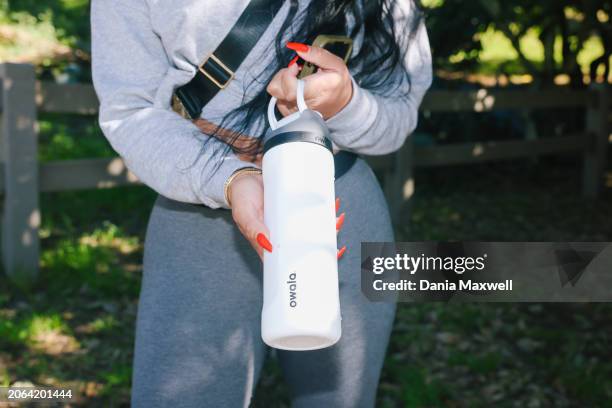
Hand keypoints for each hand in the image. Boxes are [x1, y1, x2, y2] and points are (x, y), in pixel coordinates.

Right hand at [228, 172, 347, 260]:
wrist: (242, 176)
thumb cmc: (241, 199)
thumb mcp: (245, 215)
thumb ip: (253, 230)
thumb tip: (268, 246)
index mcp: (273, 244)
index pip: (297, 258)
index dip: (316, 259)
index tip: (332, 256)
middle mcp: (284, 235)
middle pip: (309, 243)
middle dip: (327, 239)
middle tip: (337, 230)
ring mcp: (290, 221)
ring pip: (313, 227)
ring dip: (328, 223)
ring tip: (338, 216)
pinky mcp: (294, 206)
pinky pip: (311, 210)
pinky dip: (323, 208)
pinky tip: (332, 203)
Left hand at [266, 42, 352, 119]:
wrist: (341, 104)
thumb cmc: (337, 84)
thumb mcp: (335, 64)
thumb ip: (317, 54)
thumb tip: (298, 48)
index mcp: (317, 91)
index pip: (291, 90)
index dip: (287, 75)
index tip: (295, 67)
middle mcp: (305, 105)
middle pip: (277, 90)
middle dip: (283, 75)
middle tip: (296, 71)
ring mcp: (296, 112)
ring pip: (275, 94)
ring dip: (282, 83)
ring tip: (297, 80)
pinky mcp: (290, 115)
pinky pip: (277, 100)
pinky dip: (283, 92)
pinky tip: (294, 89)